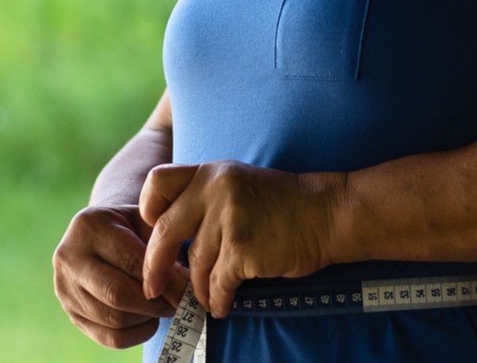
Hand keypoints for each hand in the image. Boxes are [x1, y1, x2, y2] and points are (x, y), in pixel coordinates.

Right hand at [53, 204, 187, 347]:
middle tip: (179, 304)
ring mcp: (64, 289)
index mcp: (89, 226)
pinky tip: (149, 320)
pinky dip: (137, 334)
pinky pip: (109, 337)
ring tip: (165, 307)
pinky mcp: (71, 314)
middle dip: (156, 304)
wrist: (98, 236)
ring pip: (114, 319)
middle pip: (118, 294)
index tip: (189, 290)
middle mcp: (69, 257)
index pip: (131, 261)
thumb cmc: (130, 227)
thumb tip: (185, 285)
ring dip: (148, 318)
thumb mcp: (145, 221)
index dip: (165, 280)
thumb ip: (163, 246)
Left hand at [140, 161, 346, 317]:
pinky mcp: (243, 249)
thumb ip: (206, 199)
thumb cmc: (286, 204)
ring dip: (197, 289)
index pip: (157, 181)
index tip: (152, 232)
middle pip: (163, 231)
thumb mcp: (239, 183)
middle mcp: (214, 190)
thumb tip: (170, 237)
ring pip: (194, 264)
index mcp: (211, 172)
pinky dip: (218, 299)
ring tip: (206, 300)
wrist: (329, 214)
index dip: (148, 210)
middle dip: (154, 266)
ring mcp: (229, 219)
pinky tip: (224, 304)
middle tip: (152, 288)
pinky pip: (217, 283)